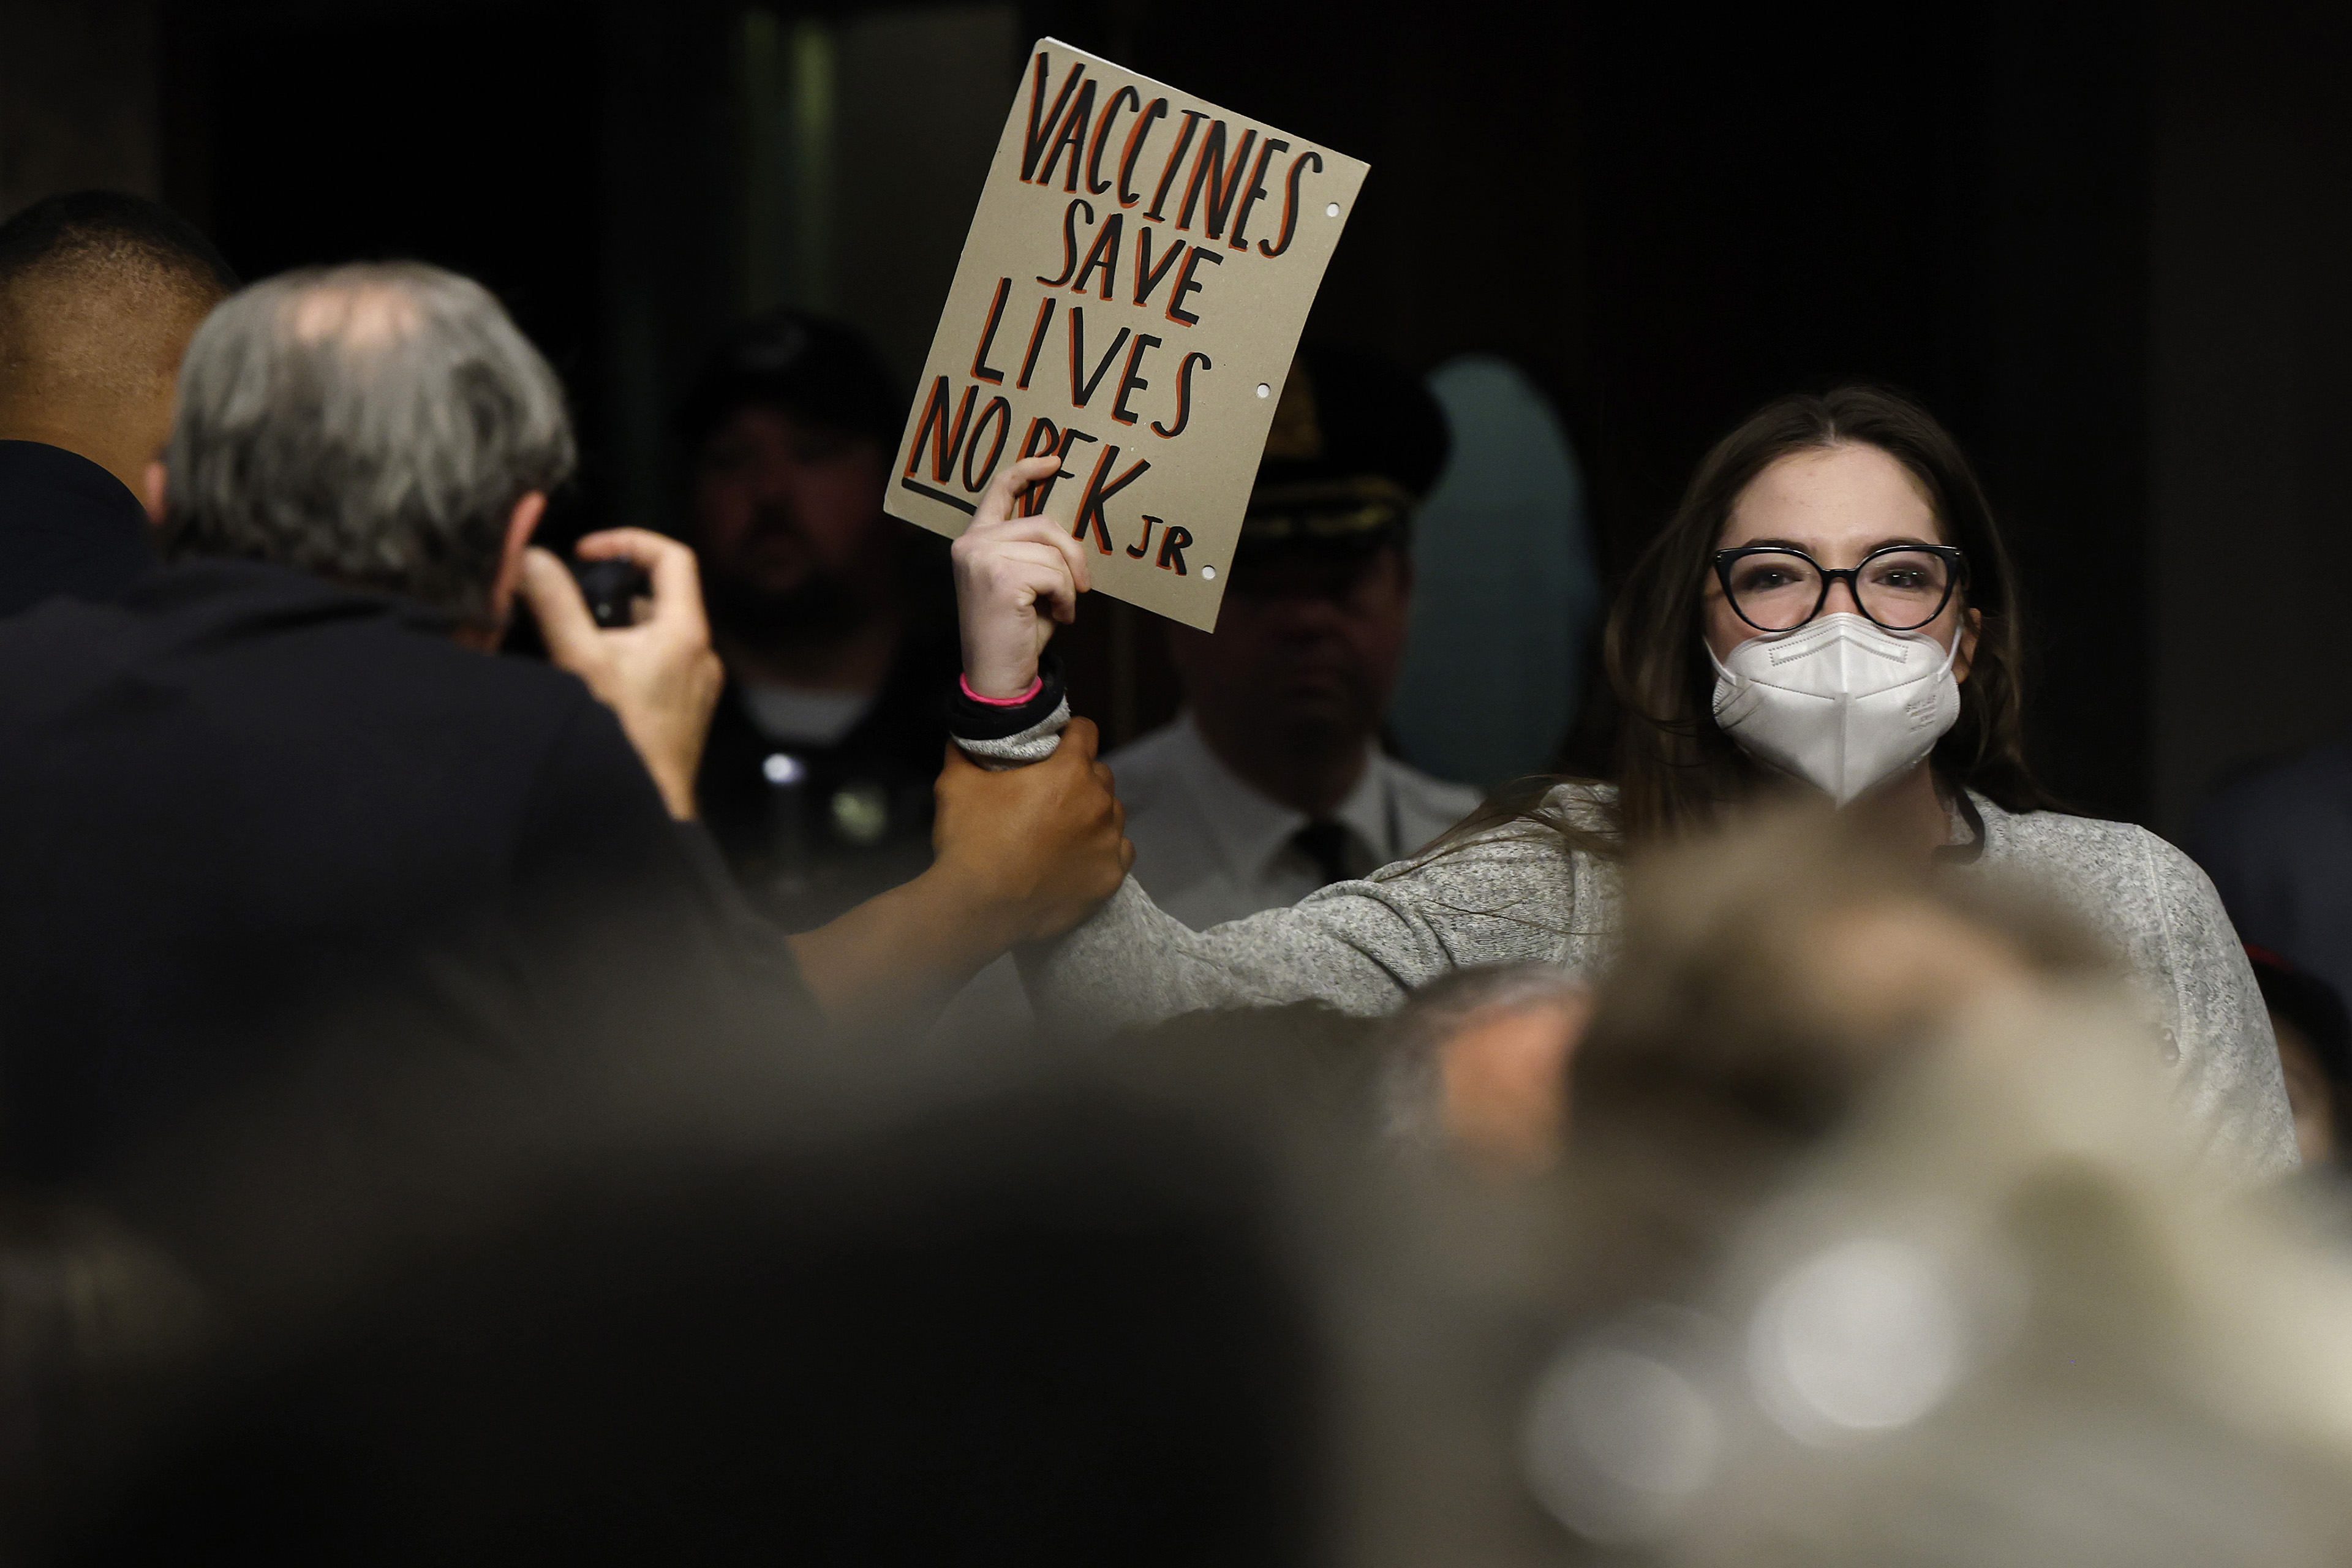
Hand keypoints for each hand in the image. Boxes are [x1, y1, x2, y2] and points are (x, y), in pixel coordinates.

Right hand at [520, 530, 723, 821]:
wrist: (646, 808)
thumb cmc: (620, 738)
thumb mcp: (579, 662)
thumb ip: (556, 605)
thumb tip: (533, 559)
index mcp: (686, 632)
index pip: (673, 557)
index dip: (630, 541)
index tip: (587, 553)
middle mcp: (701, 655)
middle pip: (661, 597)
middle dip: (613, 594)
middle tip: (572, 607)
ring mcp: (697, 685)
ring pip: (657, 635)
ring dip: (617, 631)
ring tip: (577, 648)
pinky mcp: (687, 711)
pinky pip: (660, 667)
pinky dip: (629, 660)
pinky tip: (594, 684)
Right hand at [783, 716, 1132, 1034]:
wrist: (980, 908)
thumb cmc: (971, 840)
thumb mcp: (956, 784)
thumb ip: (965, 753)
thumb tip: (963, 737)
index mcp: (1070, 772)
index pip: (1086, 732)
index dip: (1070, 733)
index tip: (1056, 743)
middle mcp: (1099, 803)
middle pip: (1101, 775)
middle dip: (1081, 777)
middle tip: (1053, 793)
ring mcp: (1109, 842)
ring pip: (1113, 813)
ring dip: (1094, 813)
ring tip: (1066, 828)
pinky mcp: (1111, 877)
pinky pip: (1119, 851)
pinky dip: (1103, 849)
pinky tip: (1080, 857)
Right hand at [951, 453, 1089, 697]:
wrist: (996, 677)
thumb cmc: (1014, 633)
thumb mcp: (1024, 583)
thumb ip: (1033, 551)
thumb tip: (1067, 532)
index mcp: (974, 541)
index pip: (998, 490)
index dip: (1026, 469)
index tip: (1054, 460)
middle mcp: (971, 544)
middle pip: (1043, 522)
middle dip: (1072, 553)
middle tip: (1083, 585)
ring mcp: (982, 557)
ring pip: (1052, 551)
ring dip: (1068, 583)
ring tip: (1061, 609)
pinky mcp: (999, 576)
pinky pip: (1055, 573)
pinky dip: (1066, 598)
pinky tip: (1058, 617)